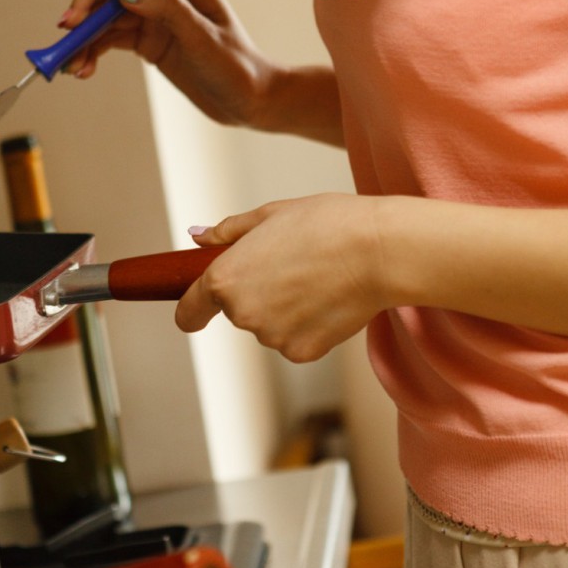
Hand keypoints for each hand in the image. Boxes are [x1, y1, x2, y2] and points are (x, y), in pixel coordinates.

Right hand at [61, 0, 277, 128]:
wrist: (251, 103)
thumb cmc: (237, 68)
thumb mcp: (203, 38)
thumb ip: (166, 9)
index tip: (102, 0)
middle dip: (89, 7)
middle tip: (66, 29)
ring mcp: (156, 20)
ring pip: (109, 17)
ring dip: (86, 36)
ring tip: (70, 64)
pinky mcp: (149, 43)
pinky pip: (112, 40)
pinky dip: (94, 51)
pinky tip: (84, 69)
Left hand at [175, 194, 388, 361]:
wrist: (379, 251)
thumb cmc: (328, 225)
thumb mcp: (270, 215)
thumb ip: (227, 232)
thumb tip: (197, 235)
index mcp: (225, 278)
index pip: (188, 312)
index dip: (192, 311)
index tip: (198, 311)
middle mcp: (241, 313)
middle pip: (237, 312)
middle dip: (256, 293)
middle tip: (290, 266)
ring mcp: (271, 337)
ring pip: (269, 326)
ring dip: (283, 309)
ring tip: (316, 278)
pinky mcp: (301, 353)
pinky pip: (295, 340)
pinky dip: (308, 325)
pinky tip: (328, 299)